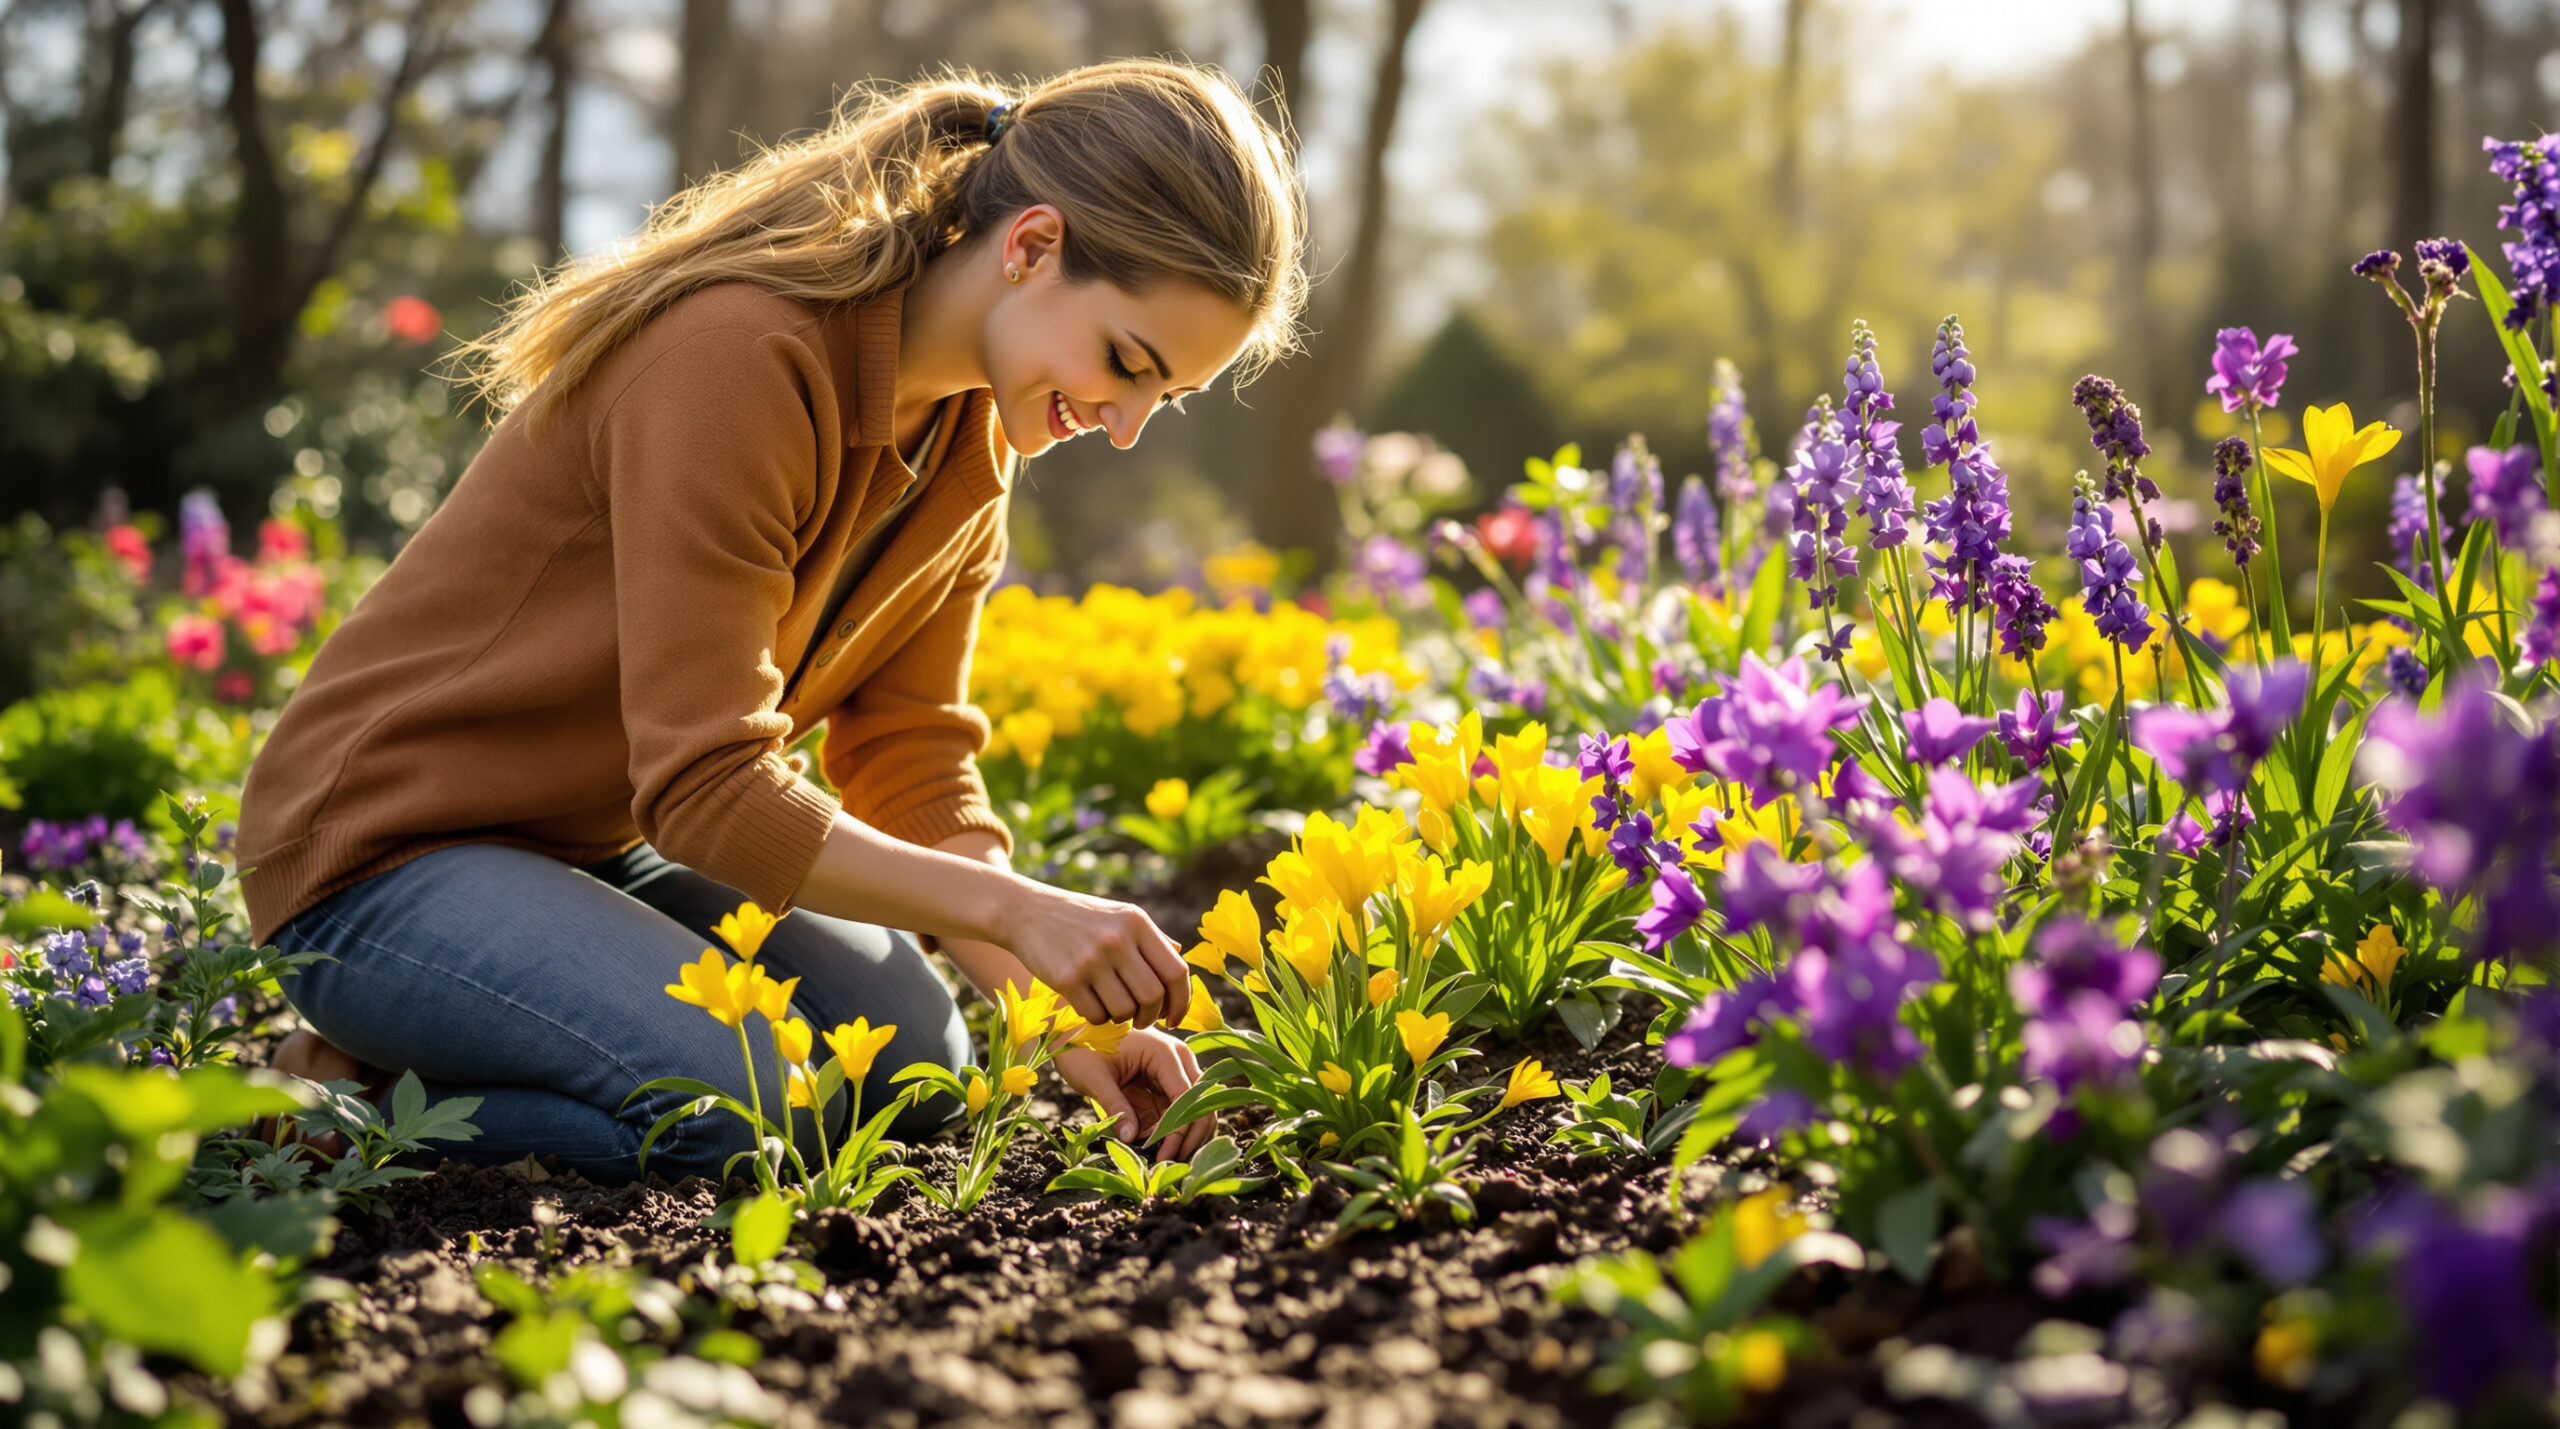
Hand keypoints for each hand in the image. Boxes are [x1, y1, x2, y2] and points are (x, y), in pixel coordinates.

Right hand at [995, 881, 1190, 1029]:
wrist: (1027, 912)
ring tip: (1114, 1008)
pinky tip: (1092, 1005)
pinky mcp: (1067, 978)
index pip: (1176, 971)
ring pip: (1125, 1010)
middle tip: (1142, 1019)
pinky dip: (1099, 1018)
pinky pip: (1096, 1015)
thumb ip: (1151, 937)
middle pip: (1153, 996)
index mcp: (1137, 923)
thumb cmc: (1081, 917)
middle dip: (1151, 1016)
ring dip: (1124, 1019)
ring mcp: (1091, 959)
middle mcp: (1118, 939)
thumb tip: (1180, 956)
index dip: (1182, 1001)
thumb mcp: (1120, 915)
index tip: (1175, 1019)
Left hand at [1053, 1029, 1212, 1163]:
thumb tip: (1130, 1139)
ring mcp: (1172, 1072)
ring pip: (1191, 1111)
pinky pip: (1173, 1112)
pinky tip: (1147, 1143)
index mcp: (1165, 1053)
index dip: (1178, 1132)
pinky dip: (1165, 1131)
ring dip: (1178, 1137)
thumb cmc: (1082, 1047)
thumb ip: (1115, 1107)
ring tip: (1155, 1156)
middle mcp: (1178, 1061)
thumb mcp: (1095, 1078)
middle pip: (1201, 1105)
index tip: (1162, 1157)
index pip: (1186, 1099)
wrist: (1072, 1030)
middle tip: (1167, 1163)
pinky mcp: (1162, 1084)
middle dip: (1188, 1137)